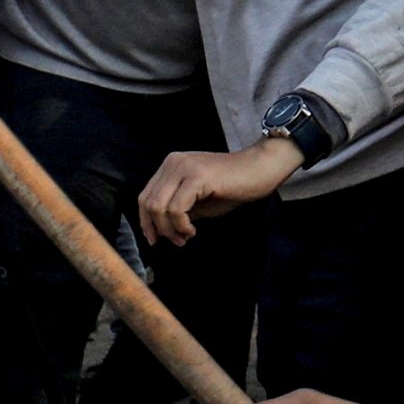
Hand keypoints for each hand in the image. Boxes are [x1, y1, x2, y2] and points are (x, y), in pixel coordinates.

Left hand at [136, 137, 300, 245]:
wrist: (260, 169)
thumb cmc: (232, 186)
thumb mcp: (197, 201)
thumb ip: (176, 211)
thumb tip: (159, 230)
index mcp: (170, 166)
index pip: (144, 197)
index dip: (146, 222)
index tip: (156, 240)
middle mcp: (173, 163)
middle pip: (147, 203)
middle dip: (158, 228)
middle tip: (177, 241)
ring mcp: (184, 167)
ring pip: (158, 206)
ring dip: (170, 229)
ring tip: (186, 237)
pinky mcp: (197, 176)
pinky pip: (176, 208)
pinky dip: (181, 225)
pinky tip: (193, 230)